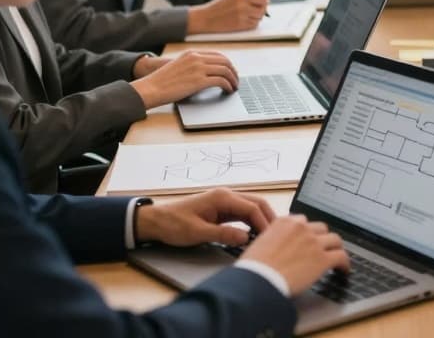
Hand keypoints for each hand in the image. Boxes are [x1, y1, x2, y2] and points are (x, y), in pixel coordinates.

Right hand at [131, 50, 237, 107]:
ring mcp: (198, 69)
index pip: (217, 55)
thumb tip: (208, 73)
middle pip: (225, 61)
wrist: (151, 88)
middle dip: (233, 71)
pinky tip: (227, 90)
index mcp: (192, 54)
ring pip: (225, 70)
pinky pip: (221, 81)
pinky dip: (228, 85)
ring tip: (234, 87)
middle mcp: (196, 58)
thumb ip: (192, 66)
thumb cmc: (162, 82)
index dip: (227, 64)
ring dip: (233, 79)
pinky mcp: (199, 81)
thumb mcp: (178, 66)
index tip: (231, 71)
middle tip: (236, 80)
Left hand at [134, 188, 276, 247]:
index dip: (264, 223)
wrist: (156, 222)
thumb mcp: (197, 232)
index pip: (252, 208)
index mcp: (222, 197)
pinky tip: (255, 234)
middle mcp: (226, 196)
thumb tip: (245, 237)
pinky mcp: (221, 210)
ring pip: (252, 208)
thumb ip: (223, 234)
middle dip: (269, 218)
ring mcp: (224, 202)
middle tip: (277, 236)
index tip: (270, 238)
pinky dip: (252, 222)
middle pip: (257, 203)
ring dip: (261, 220)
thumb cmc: (173, 224)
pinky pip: (243, 214)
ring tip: (269, 237)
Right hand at [188, 0, 269, 33]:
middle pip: (263, 8)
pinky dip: (252, 23)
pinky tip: (244, 20)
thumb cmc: (220, 5)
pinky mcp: (240, 26)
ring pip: (259, 17)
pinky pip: (253, 25)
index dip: (263, 0)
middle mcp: (242, 5)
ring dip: (256, 17)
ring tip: (247, 14)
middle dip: (261, 9)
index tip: (261, 2)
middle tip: (256, 9)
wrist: (206, 18)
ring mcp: (242, 16)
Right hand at [242, 214, 350, 293]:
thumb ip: (272, 240)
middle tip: (322, 248)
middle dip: (322, 238)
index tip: (308, 238)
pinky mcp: (322, 259)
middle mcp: (301, 228)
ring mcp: (314, 242)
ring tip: (336, 256)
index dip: (307, 232)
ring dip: (335, 248)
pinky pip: (341, 257)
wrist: (257, 280)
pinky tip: (344, 269)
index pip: (302, 221)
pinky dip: (344, 263)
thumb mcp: (258, 245)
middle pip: (321, 228)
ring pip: (334, 240)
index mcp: (284, 222)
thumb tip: (276, 248)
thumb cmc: (253, 268)